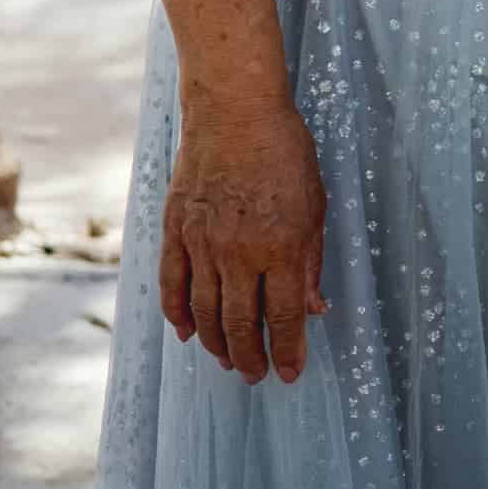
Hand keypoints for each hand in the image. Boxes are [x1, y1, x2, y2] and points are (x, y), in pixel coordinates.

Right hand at [163, 91, 326, 382]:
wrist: (234, 112)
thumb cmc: (285, 154)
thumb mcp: (315, 206)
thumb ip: (310, 261)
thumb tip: (313, 308)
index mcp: (281, 246)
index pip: (284, 316)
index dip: (287, 350)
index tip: (289, 373)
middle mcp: (238, 252)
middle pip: (240, 323)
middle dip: (250, 356)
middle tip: (255, 375)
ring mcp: (201, 243)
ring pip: (204, 312)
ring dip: (216, 343)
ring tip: (228, 360)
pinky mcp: (174, 231)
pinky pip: (172, 284)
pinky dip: (178, 313)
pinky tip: (186, 332)